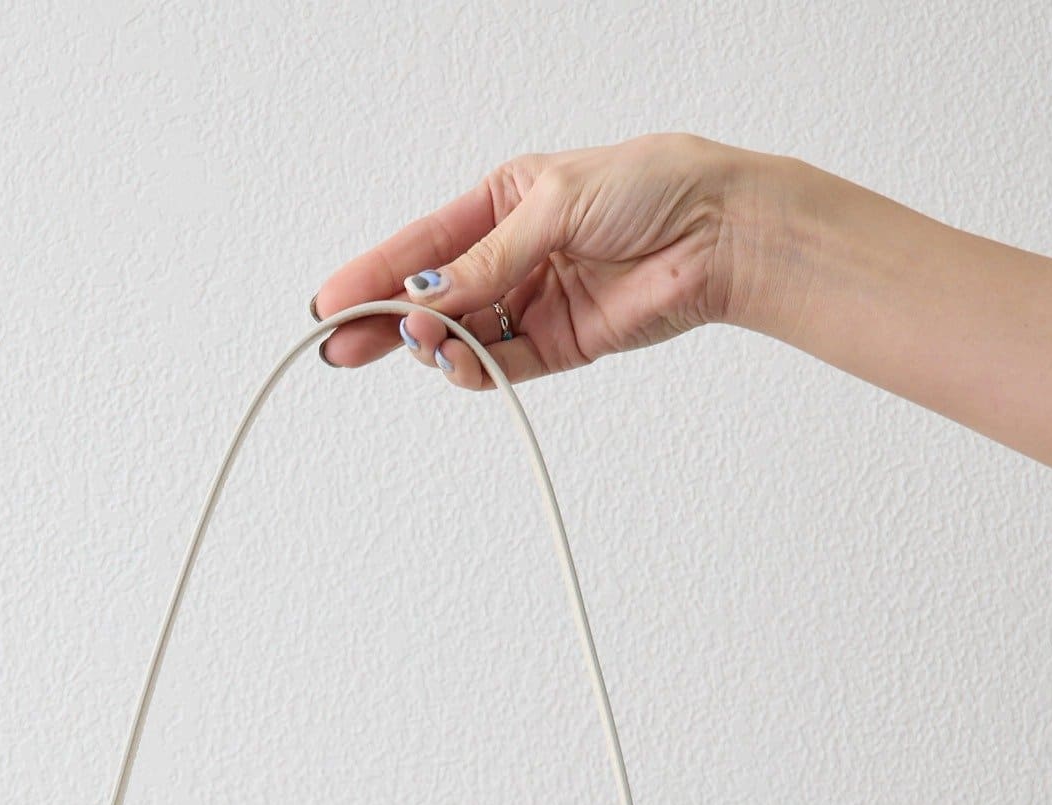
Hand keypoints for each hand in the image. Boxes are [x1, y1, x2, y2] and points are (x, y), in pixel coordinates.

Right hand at [313, 134, 772, 388]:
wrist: (720, 234)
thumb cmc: (654, 187)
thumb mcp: (553, 204)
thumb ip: (488, 260)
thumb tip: (428, 296)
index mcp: (504, 202)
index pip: (423, 244)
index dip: (373, 272)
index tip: (330, 301)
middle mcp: (513, 254)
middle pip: (431, 297)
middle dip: (385, 321)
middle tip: (342, 346)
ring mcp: (533, 301)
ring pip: (462, 335)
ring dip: (435, 346)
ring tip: (424, 345)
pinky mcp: (559, 344)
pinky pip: (501, 364)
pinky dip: (474, 369)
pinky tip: (458, 364)